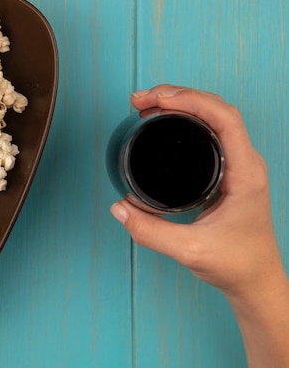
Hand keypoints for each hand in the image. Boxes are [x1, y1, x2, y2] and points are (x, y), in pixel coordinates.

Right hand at [110, 85, 284, 297]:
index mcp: (245, 173)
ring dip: (180, 103)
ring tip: (147, 105)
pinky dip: (185, 118)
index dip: (190, 101)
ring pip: (213, 116)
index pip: (224, 119)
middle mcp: (244, 162)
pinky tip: (164, 121)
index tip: (157, 101)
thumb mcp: (190, 250)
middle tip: (140, 100)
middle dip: (177, 96)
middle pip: (215, 109)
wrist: (254, 278)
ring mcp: (237, 164)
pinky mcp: (227, 170)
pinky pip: (209, 131)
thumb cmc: (237, 263)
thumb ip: (150, 232)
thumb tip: (119, 208)